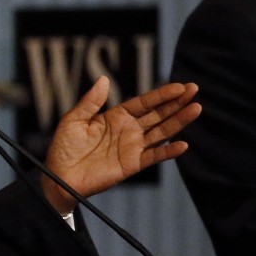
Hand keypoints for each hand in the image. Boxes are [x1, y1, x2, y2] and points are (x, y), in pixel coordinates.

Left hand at [42, 76, 200, 213]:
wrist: (60, 176)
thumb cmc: (63, 147)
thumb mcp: (73, 119)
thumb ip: (90, 101)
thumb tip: (104, 78)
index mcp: (115, 116)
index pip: (144, 102)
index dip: (161, 94)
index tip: (180, 85)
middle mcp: (128, 130)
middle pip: (158, 114)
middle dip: (176, 102)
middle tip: (194, 89)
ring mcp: (132, 147)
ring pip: (161, 131)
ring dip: (179, 121)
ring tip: (196, 108)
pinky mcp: (133, 164)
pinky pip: (154, 156)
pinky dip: (169, 151)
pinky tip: (183, 144)